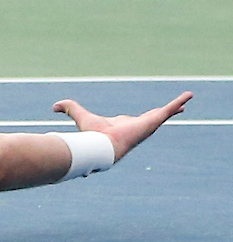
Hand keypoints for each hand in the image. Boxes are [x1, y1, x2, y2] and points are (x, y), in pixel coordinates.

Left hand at [52, 91, 191, 162]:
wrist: (104, 146)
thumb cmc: (92, 134)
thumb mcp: (80, 116)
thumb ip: (68, 109)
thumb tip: (53, 106)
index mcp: (123, 125)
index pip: (130, 121)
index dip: (132, 119)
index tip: (134, 119)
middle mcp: (137, 125)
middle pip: (151, 119)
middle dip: (160, 115)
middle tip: (170, 110)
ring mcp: (147, 123)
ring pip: (164, 114)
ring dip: (175, 107)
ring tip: (186, 101)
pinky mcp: (153, 120)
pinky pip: (169, 110)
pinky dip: (179, 101)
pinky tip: (189, 95)